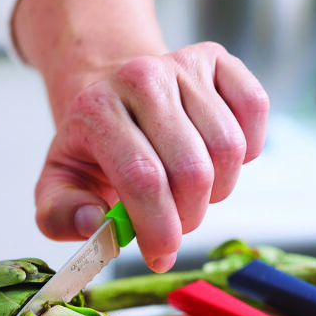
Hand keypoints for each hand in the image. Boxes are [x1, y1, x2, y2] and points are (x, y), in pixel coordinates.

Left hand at [34, 43, 267, 271]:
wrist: (116, 98)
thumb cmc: (93, 149)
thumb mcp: (60, 185)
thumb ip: (63, 215)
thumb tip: (95, 223)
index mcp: (94, 109)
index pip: (142, 178)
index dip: (159, 227)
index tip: (161, 256)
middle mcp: (139, 77)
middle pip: (191, 169)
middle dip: (189, 216)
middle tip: (175, 225)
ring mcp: (181, 63)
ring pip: (228, 148)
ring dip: (218, 189)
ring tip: (192, 193)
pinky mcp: (216, 59)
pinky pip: (254, 109)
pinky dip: (247, 149)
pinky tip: (217, 159)